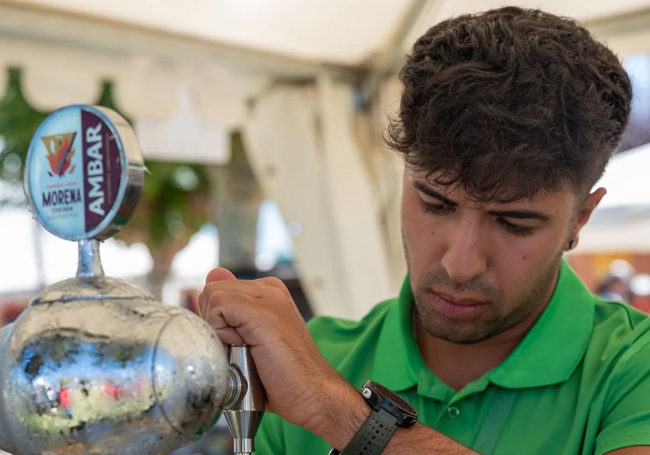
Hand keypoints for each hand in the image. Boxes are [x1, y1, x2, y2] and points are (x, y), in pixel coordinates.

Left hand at [197, 268, 367, 443]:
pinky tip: (244, 347)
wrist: (313, 394)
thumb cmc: (283, 377)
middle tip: (241, 349)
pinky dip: (221, 332)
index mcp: (267, 292)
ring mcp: (269, 296)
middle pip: (211, 292)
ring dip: (217, 330)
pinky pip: (218, 305)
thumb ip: (230, 309)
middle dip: (214, 325)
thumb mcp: (249, 340)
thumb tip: (213, 273)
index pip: (217, 292)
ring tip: (245, 350)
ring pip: (212, 296)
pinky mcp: (263, 310)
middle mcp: (269, 289)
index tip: (240, 345)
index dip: (216, 323)